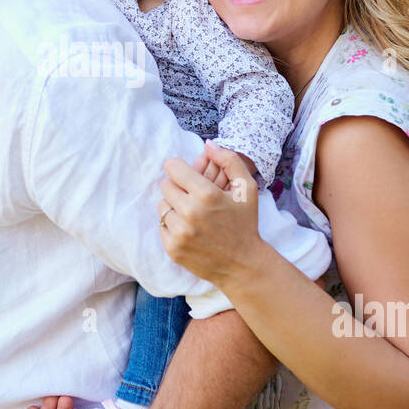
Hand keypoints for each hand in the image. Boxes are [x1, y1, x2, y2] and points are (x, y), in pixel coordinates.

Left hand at [158, 141, 261, 286]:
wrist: (243, 264)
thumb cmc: (245, 223)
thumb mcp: (246, 189)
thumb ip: (229, 160)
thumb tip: (208, 144)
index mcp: (206, 194)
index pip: (172, 168)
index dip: (180, 169)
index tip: (188, 176)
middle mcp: (189, 212)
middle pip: (165, 186)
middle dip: (178, 188)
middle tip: (193, 197)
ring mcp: (179, 232)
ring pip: (162, 206)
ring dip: (174, 207)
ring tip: (192, 214)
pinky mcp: (172, 248)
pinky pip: (161, 226)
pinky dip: (172, 226)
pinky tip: (189, 229)